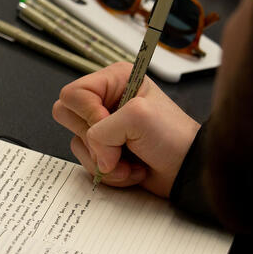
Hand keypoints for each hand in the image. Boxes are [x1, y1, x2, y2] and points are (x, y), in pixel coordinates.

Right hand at [52, 62, 199, 197]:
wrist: (186, 170)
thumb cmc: (173, 136)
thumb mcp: (138, 117)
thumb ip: (102, 130)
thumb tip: (96, 155)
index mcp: (114, 80)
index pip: (73, 94)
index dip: (88, 113)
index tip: (110, 124)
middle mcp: (105, 101)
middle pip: (66, 116)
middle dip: (93, 139)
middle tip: (118, 143)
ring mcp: (104, 129)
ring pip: (77, 145)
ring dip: (105, 160)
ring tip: (131, 161)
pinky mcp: (104, 152)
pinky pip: (87, 164)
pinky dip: (110, 173)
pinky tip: (131, 169)